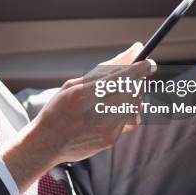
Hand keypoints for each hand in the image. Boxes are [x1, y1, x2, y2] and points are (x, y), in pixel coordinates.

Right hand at [1, 48, 155, 193]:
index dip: (140, 69)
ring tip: (115, 97)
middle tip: (128, 80)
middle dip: (135, 83)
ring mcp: (105, 128)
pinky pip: (129, 121)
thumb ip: (104, 69)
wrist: (47, 143)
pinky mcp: (110, 140)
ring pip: (135, 106)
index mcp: (83, 94)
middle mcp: (95, 112)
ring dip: (132, 97)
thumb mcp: (73, 84)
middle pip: (132, 91)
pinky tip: (112, 112)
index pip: (121, 78)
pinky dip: (126, 113)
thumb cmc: (59, 109)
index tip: (148, 64)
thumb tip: (134, 51)